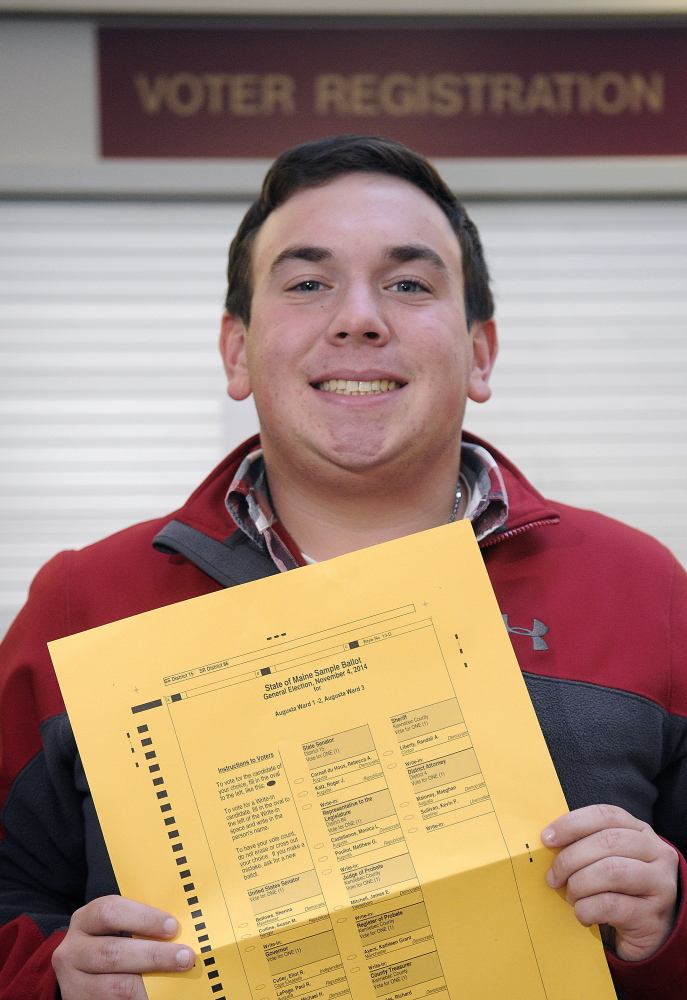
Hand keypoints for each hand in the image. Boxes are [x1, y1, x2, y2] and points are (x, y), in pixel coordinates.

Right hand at [52, 895, 194, 998]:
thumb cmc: (111, 941)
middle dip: (154, 955)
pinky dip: (139, 999)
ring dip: (149, 985)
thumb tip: (181, 928)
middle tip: (185, 957)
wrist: (84, 972)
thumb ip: (141, 924)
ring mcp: (73, 982)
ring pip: (115, 985)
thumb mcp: (117, 927)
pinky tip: (156, 995)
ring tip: (174, 982)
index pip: (110, 911)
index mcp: (85, 920)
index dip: (143, 918)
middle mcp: (72, 950)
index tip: (172, 927)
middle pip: (114, 952)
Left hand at [542, 804, 678, 961]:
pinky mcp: (652, 916)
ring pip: (611, 871)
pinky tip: (583, 914)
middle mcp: (657, 853)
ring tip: (570, 896)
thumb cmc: (620, 890)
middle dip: (570, 858)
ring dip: (579, 884)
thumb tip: (548, 840)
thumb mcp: (609, 860)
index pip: (606, 815)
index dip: (572, 823)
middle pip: (607, 842)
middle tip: (553, 877)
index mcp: (641, 832)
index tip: (547, 838)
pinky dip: (586, 909)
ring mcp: (660, 885)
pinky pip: (610, 906)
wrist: (649, 933)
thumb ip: (588, 844)